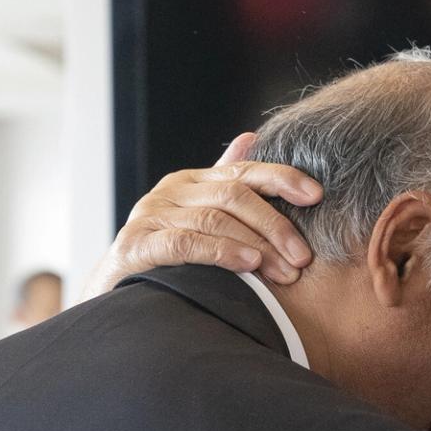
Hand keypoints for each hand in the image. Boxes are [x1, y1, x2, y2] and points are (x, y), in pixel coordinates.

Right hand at [83, 133, 324, 298]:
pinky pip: (187, 243)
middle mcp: (171, 192)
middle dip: (275, 225)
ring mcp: (151, 216)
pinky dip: (222, 252)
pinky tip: (249, 265)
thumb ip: (225, 183)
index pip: (243, 171)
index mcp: (192, 182)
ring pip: (215, 219)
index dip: (282, 178)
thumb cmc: (165, 257)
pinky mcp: (136, 245)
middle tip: (302, 258)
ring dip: (257, 245)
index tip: (316, 196)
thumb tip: (252, 137)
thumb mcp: (198, 218)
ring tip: (285, 269)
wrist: (114, 293)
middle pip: (234, 195)